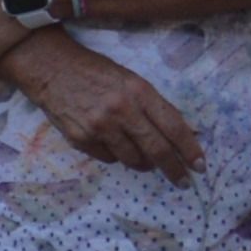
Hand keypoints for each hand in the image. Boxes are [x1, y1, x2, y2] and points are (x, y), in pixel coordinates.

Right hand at [13, 39, 201, 179]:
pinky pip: (109, 159)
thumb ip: (153, 107)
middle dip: (174, 169)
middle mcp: (121, 110)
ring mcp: (99, 126)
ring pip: (133, 160)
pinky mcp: (81, 138)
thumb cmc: (96, 72)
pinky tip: (111, 142)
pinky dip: (115, 155)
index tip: (199, 166)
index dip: (189, 149)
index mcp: (139, 92)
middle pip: (157, 150)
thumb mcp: (131, 81)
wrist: (51, 68)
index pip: (173, 127)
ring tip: (144, 158)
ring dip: (143, 163)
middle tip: (183, 182)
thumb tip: (179, 136)